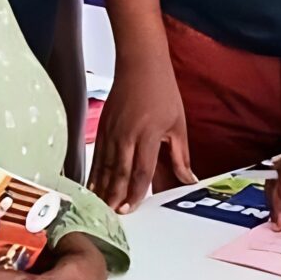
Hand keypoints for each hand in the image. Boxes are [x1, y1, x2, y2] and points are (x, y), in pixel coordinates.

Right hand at [87, 60, 194, 213]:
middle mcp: (126, 135)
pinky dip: (94, 173)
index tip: (131, 208)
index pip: (140, 171)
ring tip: (100, 208)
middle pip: (119, 173)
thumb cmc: (161, 90)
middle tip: (112, 215)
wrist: (140, 63)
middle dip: (115, 196)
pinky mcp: (102, 127)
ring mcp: (111, 131)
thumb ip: (180, 156)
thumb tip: (188, 179)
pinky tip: (92, 187)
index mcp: (148, 134)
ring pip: (105, 166)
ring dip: (102, 189)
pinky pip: (97, 156)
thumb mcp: (178, 123)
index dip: (135, 192)